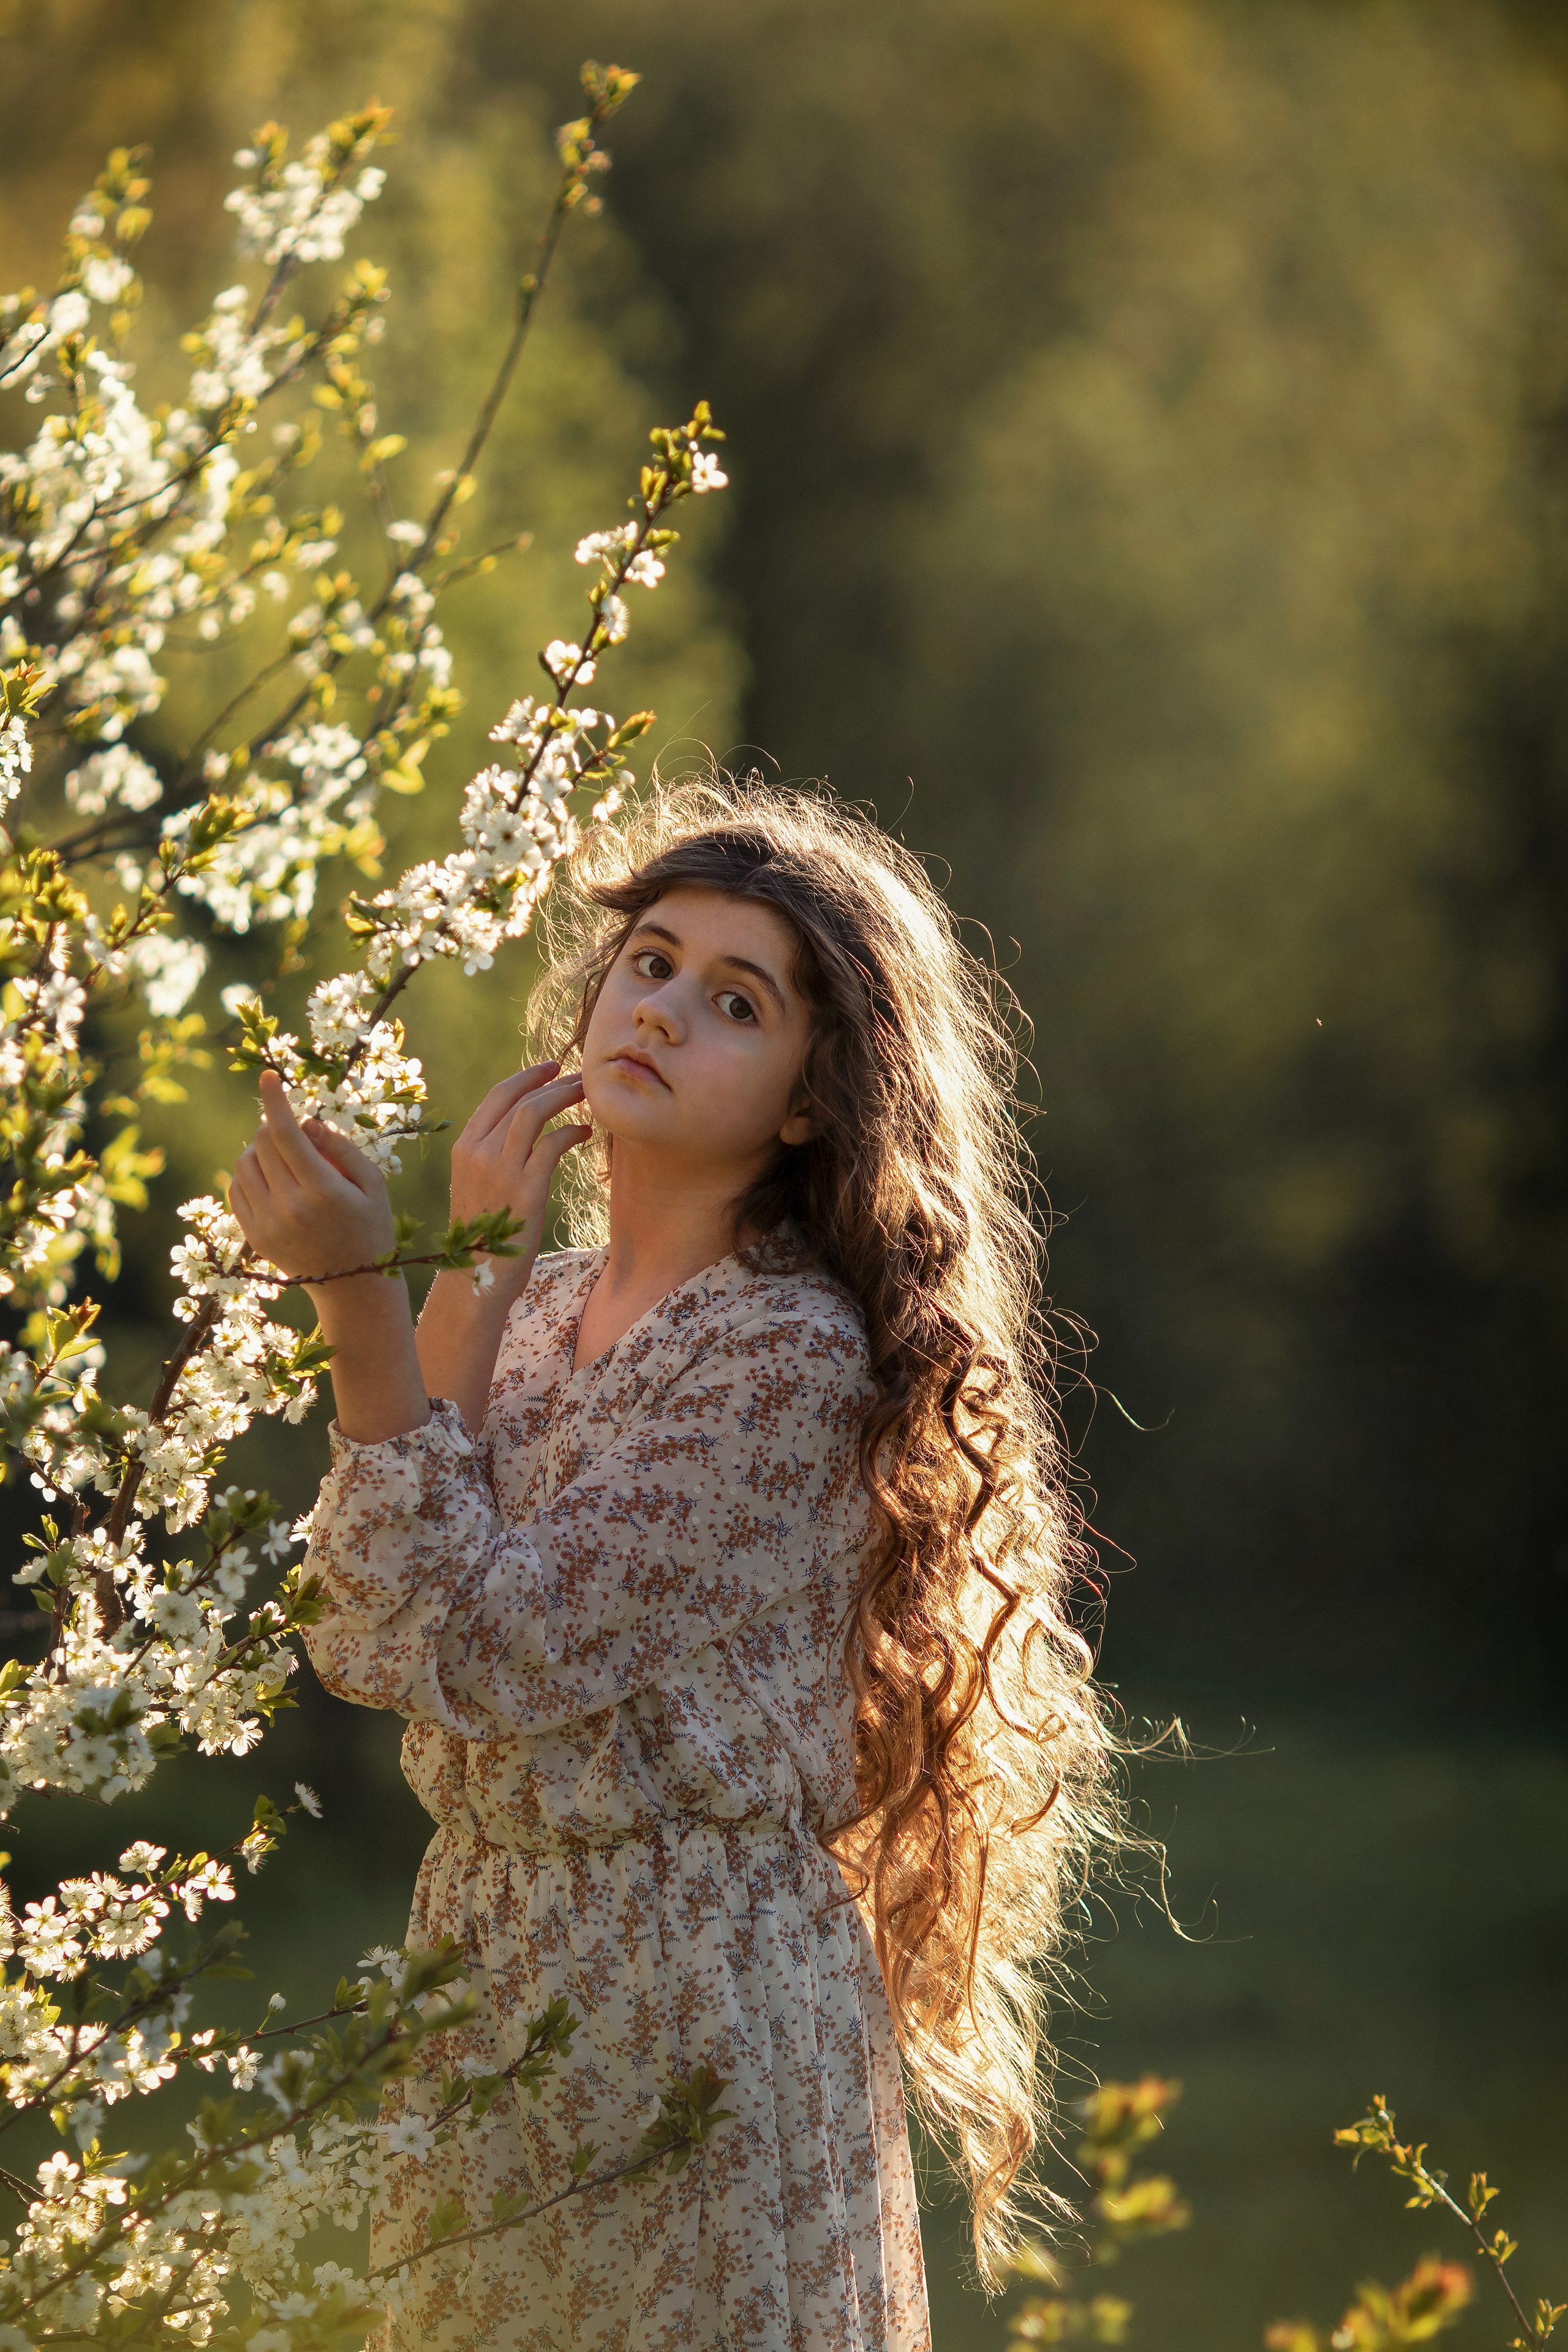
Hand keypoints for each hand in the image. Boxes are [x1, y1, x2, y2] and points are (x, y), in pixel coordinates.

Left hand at [229, 1070, 394, 1284]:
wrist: (353, 1287)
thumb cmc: (370, 1226)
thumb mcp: (372, 1183)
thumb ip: (340, 1146)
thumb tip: (305, 1122)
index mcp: (323, 1191)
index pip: (285, 1133)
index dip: (274, 1100)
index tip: (268, 1077)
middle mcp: (290, 1207)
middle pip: (261, 1143)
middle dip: (273, 1126)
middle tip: (293, 1132)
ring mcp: (268, 1224)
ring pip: (244, 1164)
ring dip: (259, 1149)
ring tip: (283, 1158)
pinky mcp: (255, 1237)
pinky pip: (236, 1189)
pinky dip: (248, 1174)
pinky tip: (271, 1180)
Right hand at [448, 1060, 592, 1306]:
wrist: (476, 1279)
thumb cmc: (483, 1235)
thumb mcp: (477, 1186)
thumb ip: (492, 1156)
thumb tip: (520, 1131)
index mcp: (464, 1148)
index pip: (496, 1097)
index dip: (526, 1077)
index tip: (550, 1069)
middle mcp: (478, 1152)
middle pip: (517, 1098)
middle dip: (550, 1080)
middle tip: (579, 1075)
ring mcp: (500, 1169)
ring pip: (533, 1113)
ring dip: (563, 1097)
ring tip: (588, 1094)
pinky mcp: (525, 1189)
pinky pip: (552, 1145)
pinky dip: (572, 1132)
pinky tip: (586, 1132)